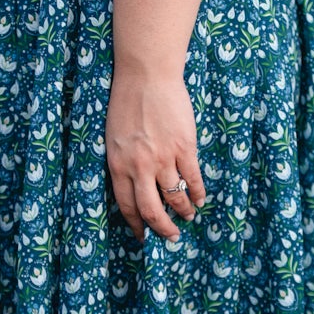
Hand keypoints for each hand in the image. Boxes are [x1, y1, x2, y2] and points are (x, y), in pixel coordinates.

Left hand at [105, 68, 206, 241]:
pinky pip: (193, 178)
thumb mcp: (113, 138)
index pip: (127, 206)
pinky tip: (200, 199)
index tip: (143, 236)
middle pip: (152, 210)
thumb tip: (135, 186)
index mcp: (118, 165)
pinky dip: (198, 193)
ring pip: (175, 197)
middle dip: (163, 229)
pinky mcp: (185, 147)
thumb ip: (123, 163)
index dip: (137, 225)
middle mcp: (140, 167)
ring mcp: (163, 158)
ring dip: (183, 212)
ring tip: (188, 217)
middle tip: (171, 237)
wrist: (146, 76)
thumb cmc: (126, 103)